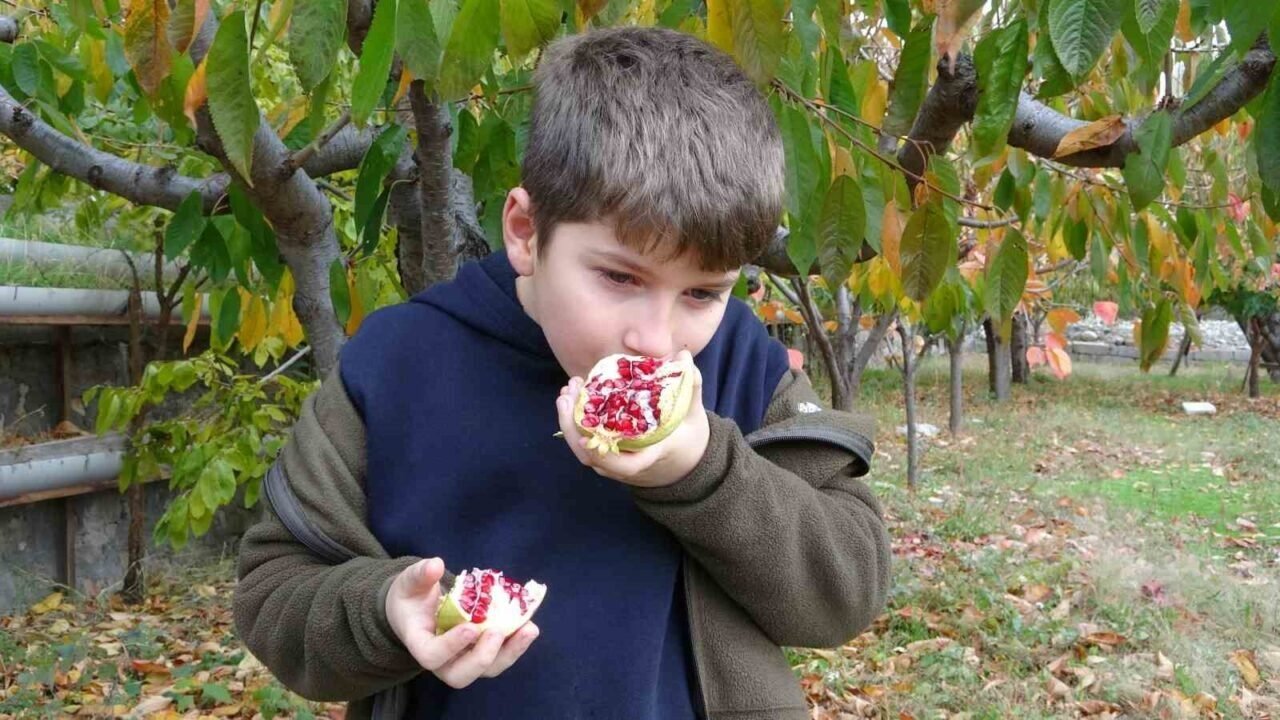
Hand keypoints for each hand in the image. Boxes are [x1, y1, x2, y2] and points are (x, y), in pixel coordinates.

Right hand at [385, 558, 539, 688]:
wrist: (417, 608)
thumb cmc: (412, 596)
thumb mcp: (409, 581)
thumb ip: (420, 575)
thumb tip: (436, 565)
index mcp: (419, 644)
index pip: (431, 656)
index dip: (451, 646)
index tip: (470, 627)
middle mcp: (441, 660)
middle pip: (460, 676)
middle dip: (482, 657)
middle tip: (498, 631)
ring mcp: (463, 659)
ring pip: (486, 670)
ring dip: (510, 653)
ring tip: (529, 630)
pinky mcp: (480, 652)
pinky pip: (499, 656)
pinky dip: (515, 643)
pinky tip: (529, 626)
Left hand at [555, 349, 709, 487]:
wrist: (682, 463)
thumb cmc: (687, 437)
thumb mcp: (692, 414)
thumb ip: (691, 385)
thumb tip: (684, 356)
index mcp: (651, 455)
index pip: (626, 466)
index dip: (604, 457)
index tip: (585, 439)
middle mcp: (627, 465)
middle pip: (592, 458)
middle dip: (573, 428)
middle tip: (567, 396)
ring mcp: (613, 463)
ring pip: (583, 451)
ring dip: (569, 422)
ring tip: (566, 391)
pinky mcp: (605, 455)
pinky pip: (584, 444)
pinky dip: (574, 422)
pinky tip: (572, 397)